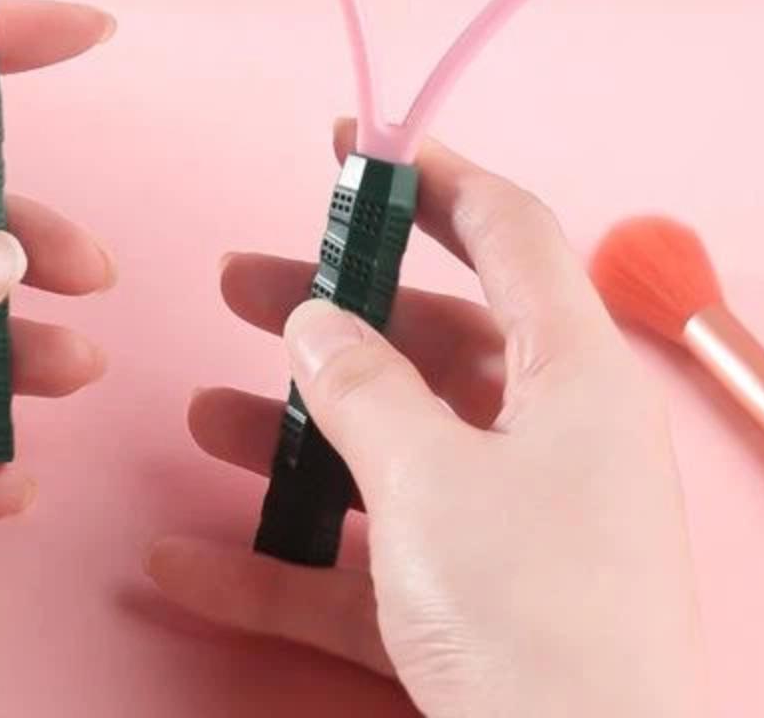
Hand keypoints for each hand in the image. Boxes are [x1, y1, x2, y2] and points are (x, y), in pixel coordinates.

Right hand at [149, 123, 707, 717]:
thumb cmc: (531, 619)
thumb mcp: (432, 479)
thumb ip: (363, 386)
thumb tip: (315, 321)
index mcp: (575, 377)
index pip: (510, 232)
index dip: (433, 176)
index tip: (353, 144)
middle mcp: (553, 440)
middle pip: (432, 339)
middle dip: (331, 310)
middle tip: (241, 281)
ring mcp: (513, 529)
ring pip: (392, 448)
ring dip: (295, 434)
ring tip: (203, 414)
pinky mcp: (473, 613)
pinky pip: (371, 561)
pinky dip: (287, 561)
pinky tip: (188, 562)